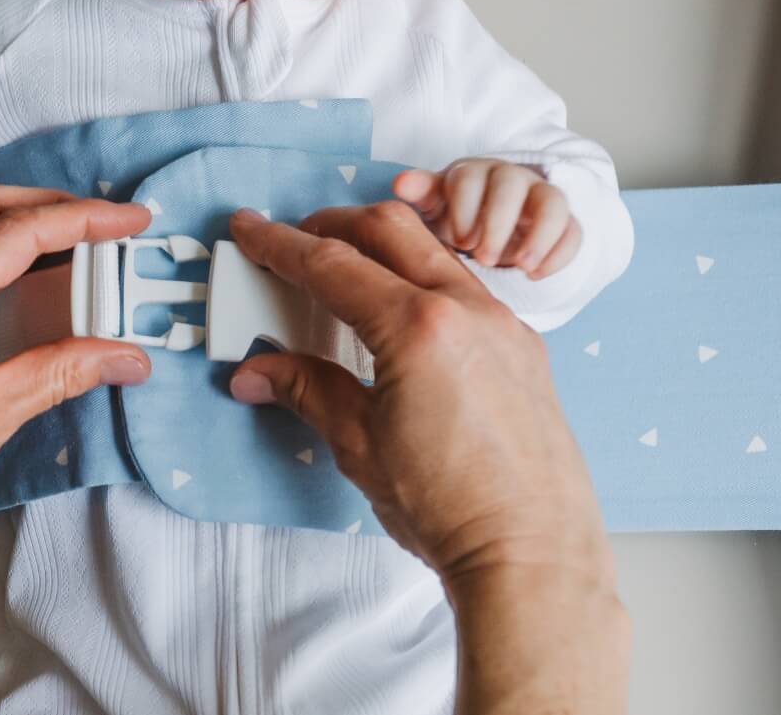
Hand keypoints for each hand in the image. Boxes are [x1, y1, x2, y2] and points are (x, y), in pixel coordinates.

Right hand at [226, 201, 613, 597]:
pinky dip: (424, 278)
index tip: (250, 229)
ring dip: (384, 245)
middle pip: (388, 229)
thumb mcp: (359, 445)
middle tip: (295, 240)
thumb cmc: (449, 509)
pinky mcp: (524, 346)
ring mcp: (503, 323)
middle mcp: (466, 309)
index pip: (332, 265)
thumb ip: (306, 390)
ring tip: (347, 270)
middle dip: (333, 223)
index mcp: (417, 327)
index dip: (281, 244)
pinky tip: (404, 313)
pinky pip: (466, 286)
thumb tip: (256, 371)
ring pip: (434, 250)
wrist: (531, 557)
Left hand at [392, 157, 581, 278]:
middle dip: (498, 222)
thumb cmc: (457, 216)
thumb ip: (420, 194)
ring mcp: (541, 197)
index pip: (470, 177)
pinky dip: (559, 253)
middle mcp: (510, 177)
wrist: (491, 229)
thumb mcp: (435, 208)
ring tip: (521, 266)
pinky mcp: (564, 223)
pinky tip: (536, 275)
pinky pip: (573, 230)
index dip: (465, 208)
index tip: (459, 241)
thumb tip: (400, 184)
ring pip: (552, 201)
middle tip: (483, 258)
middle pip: (512, 185)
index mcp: (473, 172)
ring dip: (537, 235)